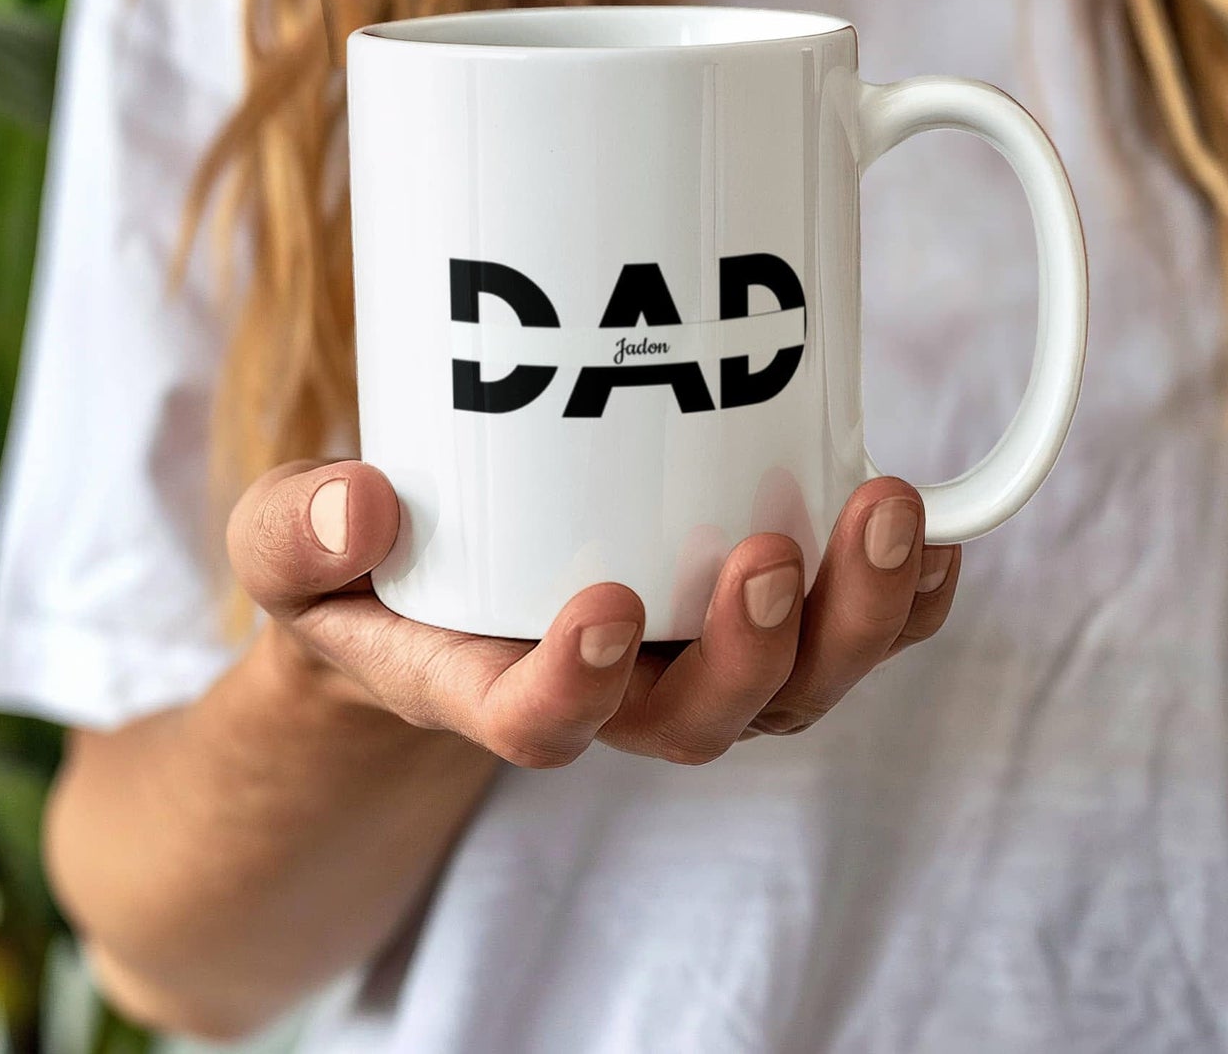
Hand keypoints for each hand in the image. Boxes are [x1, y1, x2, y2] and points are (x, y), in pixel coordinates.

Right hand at [229, 461, 960, 766]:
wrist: (428, 588)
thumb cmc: (362, 572)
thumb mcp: (290, 545)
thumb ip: (294, 529)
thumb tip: (361, 499)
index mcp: (485, 684)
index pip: (537, 728)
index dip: (577, 692)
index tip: (604, 606)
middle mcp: (605, 691)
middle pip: (701, 722)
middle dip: (753, 652)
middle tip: (771, 551)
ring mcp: (684, 657)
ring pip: (791, 687)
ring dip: (852, 617)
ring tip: (888, 515)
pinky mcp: (740, 612)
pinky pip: (840, 639)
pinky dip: (901, 605)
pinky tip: (937, 540)